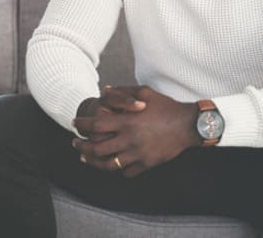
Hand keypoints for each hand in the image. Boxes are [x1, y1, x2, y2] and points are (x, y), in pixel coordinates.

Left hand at [73, 86, 200, 176]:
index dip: (82, 125)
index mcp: (127, 121)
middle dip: (82, 146)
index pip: (95, 125)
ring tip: (86, 158)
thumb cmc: (166, 106)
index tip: (74, 123)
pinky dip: (117, 169)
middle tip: (75, 144)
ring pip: (108, 164)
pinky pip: (126, 172)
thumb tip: (104, 91)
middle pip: (96, 149)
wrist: (188, 125)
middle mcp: (129, 139)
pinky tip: (113, 164)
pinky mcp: (146, 164)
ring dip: (93, 162)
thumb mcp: (144, 92)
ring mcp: (137, 154)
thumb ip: (122, 92)